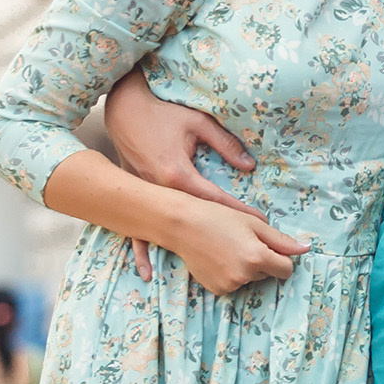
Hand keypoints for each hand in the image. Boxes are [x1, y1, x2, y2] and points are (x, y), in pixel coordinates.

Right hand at [107, 71, 259, 280]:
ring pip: (169, 229)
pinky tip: (146, 272)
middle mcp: (160, 191)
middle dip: (221, 233)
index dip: (239, 212)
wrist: (123, 111)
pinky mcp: (136, 196)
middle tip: (245, 249)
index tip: (260, 223)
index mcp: (178, 175)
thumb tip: (249, 165)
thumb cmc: (161, 113)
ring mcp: (145, 196)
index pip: (216, 200)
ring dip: (189, 245)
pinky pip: (139, 229)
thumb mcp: (198, 124)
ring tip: (211, 265)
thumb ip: (225, 144)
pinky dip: (143, 250)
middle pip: (196, 219)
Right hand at [170, 201, 310, 296]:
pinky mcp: (217, 290)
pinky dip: (231, 274)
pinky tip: (218, 258)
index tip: (270, 246)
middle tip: (242, 241)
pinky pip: (234, 284)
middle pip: (267, 273)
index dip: (281, 257)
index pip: (286, 269)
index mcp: (258, 258)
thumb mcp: (254, 224)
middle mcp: (245, 276)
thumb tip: (306, 249)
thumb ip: (282, 240)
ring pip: (250, 278)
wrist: (183, 225)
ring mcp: (229, 285)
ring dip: (246, 267)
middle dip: (262, 260)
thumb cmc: (219, 218)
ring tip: (227, 247)